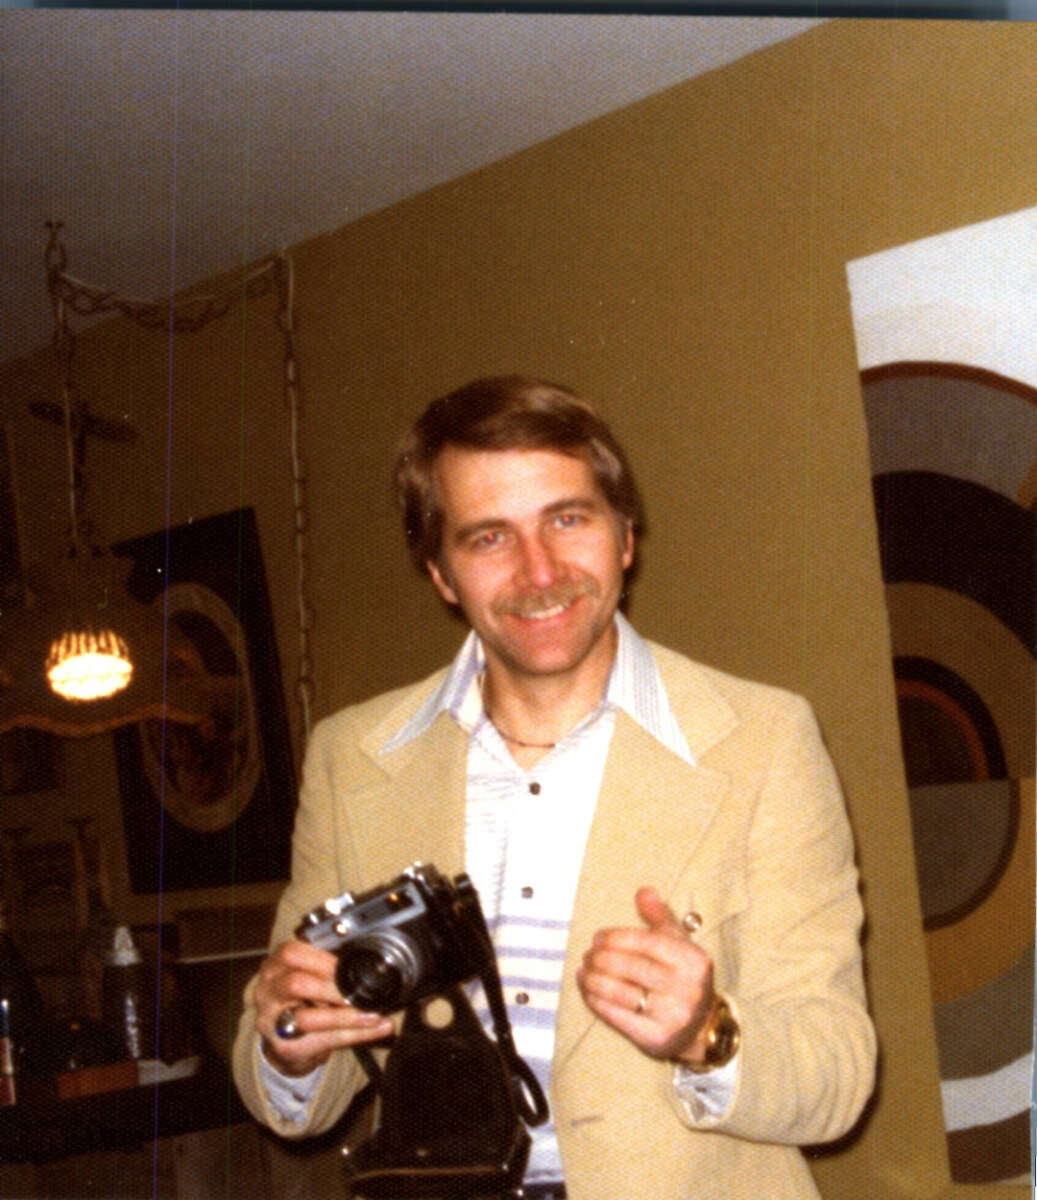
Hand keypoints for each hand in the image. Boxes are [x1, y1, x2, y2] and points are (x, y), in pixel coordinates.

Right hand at [252, 939, 394, 1076]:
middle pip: (295, 984)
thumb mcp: (308, 977)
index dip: (323, 959)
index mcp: (274, 966)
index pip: (291, 953)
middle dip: (333, 987)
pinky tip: (373, 1028)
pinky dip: (352, 1034)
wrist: (283, 1040)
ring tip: (373, 1013)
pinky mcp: (284, 1047)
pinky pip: (322, 1040)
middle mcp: (266, 992)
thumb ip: (329, 967)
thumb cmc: (301, 1000)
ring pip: (307, 1019)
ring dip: (345, 1016)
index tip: (350, 965)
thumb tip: (374, 963)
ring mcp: (271, 1022)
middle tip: (360, 991)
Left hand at [576, 886, 715, 1063]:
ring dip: (594, 979)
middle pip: (631, 967)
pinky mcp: (656, 1039)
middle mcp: (688, 989)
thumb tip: (644, 891)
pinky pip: (617, 1017)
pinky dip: (597, 1001)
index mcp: (694, 961)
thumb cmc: (682, 978)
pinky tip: (587, 990)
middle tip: (588, 954)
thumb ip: (659, 917)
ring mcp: (673, 1016)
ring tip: (583, 971)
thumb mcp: (678, 945)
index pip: (647, 942)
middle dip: (602, 958)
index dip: (616, 938)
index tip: (597, 937)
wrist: (699, 1029)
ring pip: (621, 992)